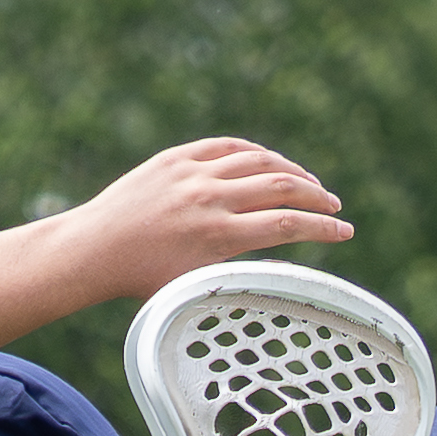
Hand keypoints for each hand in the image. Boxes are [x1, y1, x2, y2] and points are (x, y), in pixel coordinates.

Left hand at [64, 136, 351, 297]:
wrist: (92, 249)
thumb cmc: (139, 280)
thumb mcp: (192, 288)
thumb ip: (236, 276)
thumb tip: (279, 274)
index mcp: (216, 237)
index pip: (286, 226)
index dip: (322, 230)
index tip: (345, 233)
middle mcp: (209, 200)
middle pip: (281, 187)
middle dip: (315, 197)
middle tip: (333, 208)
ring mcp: (192, 173)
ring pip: (259, 160)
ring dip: (291, 171)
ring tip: (307, 185)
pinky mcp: (177, 157)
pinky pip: (228, 147)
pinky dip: (256, 154)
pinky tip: (271, 163)